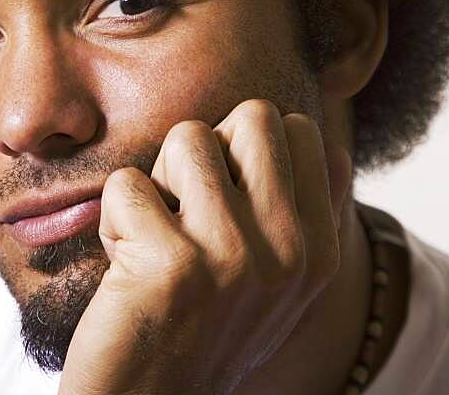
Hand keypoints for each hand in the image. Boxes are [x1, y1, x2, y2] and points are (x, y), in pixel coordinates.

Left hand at [57, 99, 351, 394]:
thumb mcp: (278, 284)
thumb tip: (334, 149)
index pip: (295, 130)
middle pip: (252, 117)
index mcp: (319, 251)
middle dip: (208, 151)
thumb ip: (304, 215)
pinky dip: (113, 220)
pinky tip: (126, 271)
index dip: (244, 152)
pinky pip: (127, 183)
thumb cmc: (204, 332)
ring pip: (187, 138)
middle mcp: (290, 252)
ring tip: (155, 242)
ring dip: (157, 184)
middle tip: (187, 211)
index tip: (226, 207)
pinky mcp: (171, 265)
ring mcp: (233, 257)